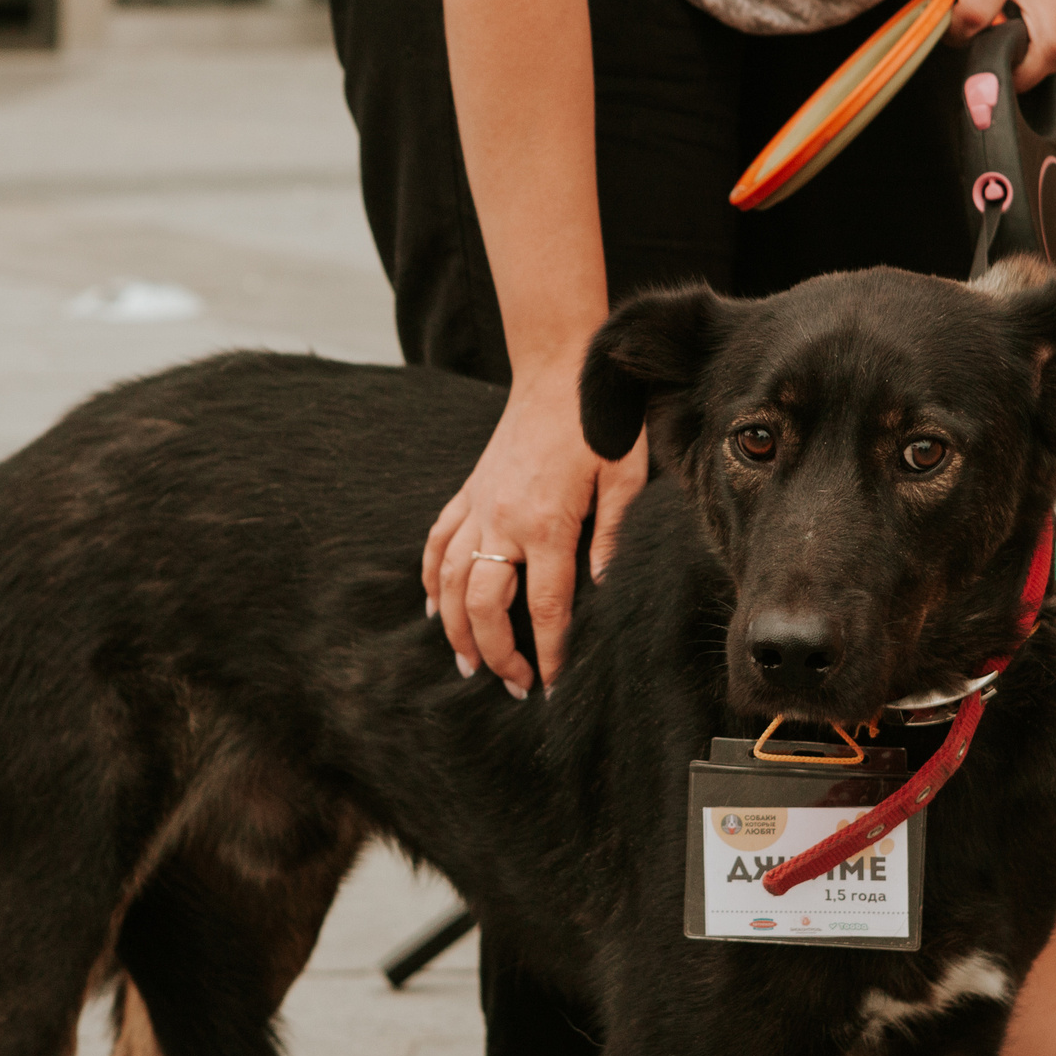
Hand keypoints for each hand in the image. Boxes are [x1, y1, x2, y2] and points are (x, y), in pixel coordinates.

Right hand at [422, 367, 646, 695]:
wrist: (558, 371)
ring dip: (455, 627)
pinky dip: (430, 579)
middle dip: (496, 652)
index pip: (544, 606)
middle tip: (512, 684)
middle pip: (485, 604)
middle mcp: (503, 520)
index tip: (552, 684)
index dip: (547, 651)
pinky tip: (433, 607)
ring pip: (451, 580)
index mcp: (548, 523)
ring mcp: (479, 506)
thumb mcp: (624, 479)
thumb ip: (611, 536)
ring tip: (467, 663)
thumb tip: (602, 588)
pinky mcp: (468, 492)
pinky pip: (437, 543)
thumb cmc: (599, 425)